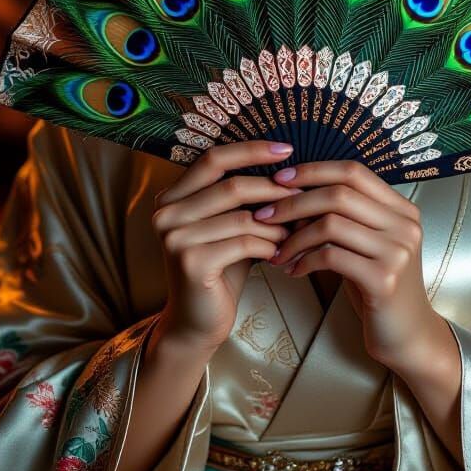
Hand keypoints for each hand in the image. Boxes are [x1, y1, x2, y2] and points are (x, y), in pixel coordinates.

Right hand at [151, 140, 302, 351]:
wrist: (197, 322)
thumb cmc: (220, 268)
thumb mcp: (229, 225)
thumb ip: (245, 198)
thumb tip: (290, 167)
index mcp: (172, 196)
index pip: (214, 159)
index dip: (251, 150)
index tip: (287, 148)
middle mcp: (165, 213)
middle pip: (231, 186)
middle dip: (274, 190)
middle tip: (304, 195)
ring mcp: (174, 238)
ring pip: (242, 216)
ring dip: (277, 223)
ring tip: (297, 229)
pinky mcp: (190, 262)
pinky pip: (243, 242)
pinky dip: (269, 245)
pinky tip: (281, 252)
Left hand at [253, 160, 442, 370]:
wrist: (408, 335)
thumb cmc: (378, 285)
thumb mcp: (366, 244)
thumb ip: (342, 217)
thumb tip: (291, 194)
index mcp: (402, 208)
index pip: (353, 172)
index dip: (313, 171)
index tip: (280, 179)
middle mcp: (404, 225)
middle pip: (338, 194)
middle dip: (294, 202)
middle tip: (264, 215)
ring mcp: (397, 252)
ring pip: (331, 224)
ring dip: (294, 237)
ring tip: (277, 251)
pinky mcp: (384, 280)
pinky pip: (331, 257)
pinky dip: (304, 260)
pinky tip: (294, 270)